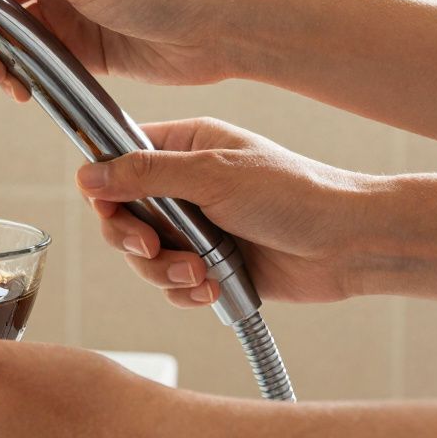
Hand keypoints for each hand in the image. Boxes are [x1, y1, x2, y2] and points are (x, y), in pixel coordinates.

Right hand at [74, 117, 373, 306]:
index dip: (105, 188)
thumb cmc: (293, 194)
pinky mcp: (208, 264)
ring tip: (201, 272)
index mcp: (184, 147)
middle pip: (121, 216)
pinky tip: (213, 287)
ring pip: (142, 257)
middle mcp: (183, 186)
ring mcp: (194, 228)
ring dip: (164, 271)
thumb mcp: (212, 175)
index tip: (111, 210)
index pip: (117, 160)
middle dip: (133, 240)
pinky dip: (185, 291)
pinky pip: (170, 284)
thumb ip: (145, 174)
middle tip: (152, 248)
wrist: (349, 244)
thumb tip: (87, 175)